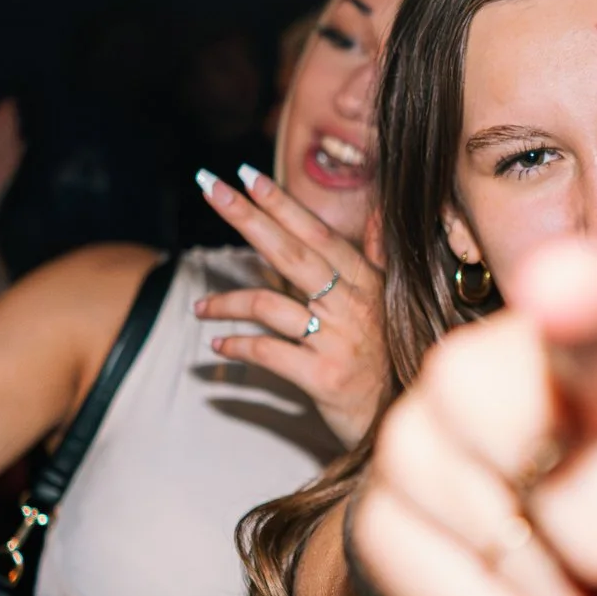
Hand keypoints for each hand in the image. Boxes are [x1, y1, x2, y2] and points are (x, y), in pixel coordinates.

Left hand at [197, 164, 389, 444]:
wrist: (397, 421)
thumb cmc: (386, 360)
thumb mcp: (388, 306)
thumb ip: (377, 260)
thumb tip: (377, 218)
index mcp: (366, 283)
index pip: (316, 233)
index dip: (281, 203)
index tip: (247, 175)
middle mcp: (353, 305)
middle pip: (289, 253)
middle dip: (246, 216)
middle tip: (209, 187)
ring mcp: (338, 341)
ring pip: (269, 306)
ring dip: (226, 302)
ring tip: (199, 307)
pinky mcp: (323, 378)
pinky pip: (268, 353)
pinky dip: (237, 346)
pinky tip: (218, 344)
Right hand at [346, 240, 596, 595]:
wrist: (510, 556)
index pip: (590, 312)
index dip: (578, 303)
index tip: (569, 292)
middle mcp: (489, 364)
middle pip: (587, 483)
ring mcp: (418, 436)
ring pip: (520, 545)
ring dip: (576, 593)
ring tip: (580, 572)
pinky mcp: (376, 518)